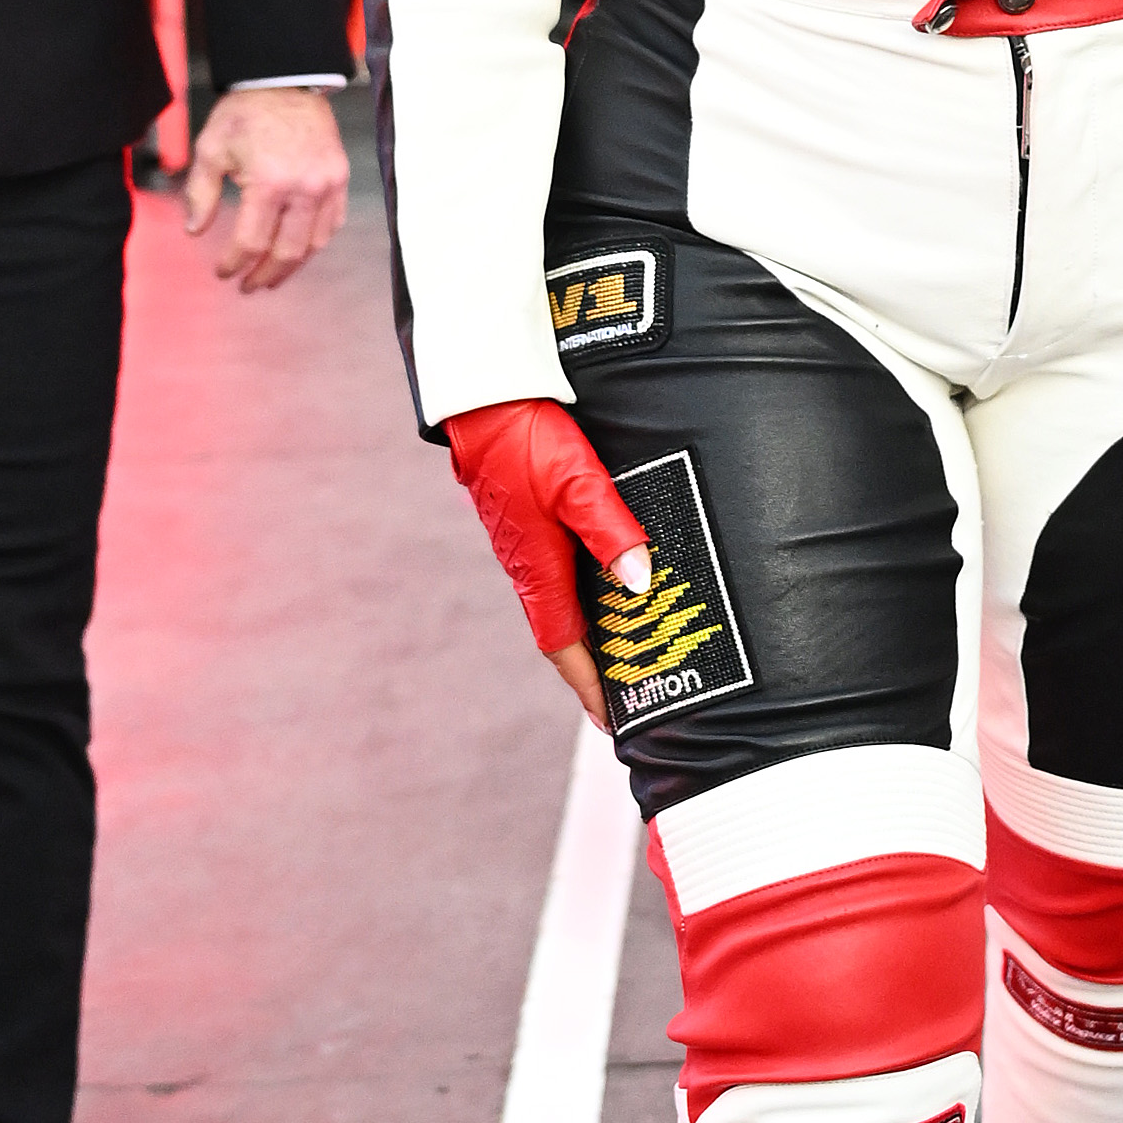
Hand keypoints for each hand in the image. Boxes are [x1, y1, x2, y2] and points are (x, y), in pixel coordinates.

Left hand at [181, 84, 349, 291]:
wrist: (286, 81)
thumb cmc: (246, 113)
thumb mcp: (211, 148)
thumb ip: (201, 192)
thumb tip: (195, 230)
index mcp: (269, 183)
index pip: (251, 241)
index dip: (234, 263)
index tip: (223, 272)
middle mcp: (304, 189)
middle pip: (286, 252)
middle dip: (264, 275)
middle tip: (248, 286)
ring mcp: (328, 185)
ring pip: (314, 244)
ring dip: (292, 267)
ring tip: (273, 277)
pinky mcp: (340, 179)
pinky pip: (333, 223)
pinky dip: (316, 243)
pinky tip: (300, 250)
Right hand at [444, 397, 653, 727]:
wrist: (482, 402)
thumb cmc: (526, 440)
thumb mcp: (579, 484)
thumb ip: (612, 532)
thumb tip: (640, 584)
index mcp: (538, 570)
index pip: (564, 647)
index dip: (588, 686)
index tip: (611, 720)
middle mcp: (528, 567)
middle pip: (563, 635)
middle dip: (591, 672)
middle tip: (625, 698)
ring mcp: (525, 547)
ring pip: (559, 606)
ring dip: (587, 637)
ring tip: (621, 656)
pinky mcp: (526, 524)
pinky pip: (556, 578)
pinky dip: (581, 600)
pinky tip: (602, 591)